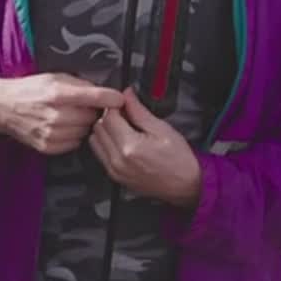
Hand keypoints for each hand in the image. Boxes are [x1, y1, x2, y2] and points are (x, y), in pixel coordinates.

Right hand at [0, 74, 124, 154]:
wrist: (3, 106)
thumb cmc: (31, 89)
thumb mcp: (54, 77)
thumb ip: (79, 84)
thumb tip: (103, 92)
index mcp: (58, 93)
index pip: (94, 97)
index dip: (111, 98)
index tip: (120, 99)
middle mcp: (56, 115)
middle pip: (93, 117)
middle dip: (93, 111)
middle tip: (85, 106)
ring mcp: (52, 133)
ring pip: (86, 131)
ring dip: (84, 124)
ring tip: (72, 116)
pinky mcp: (49, 147)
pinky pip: (75, 143)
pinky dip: (74, 135)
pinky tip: (64, 126)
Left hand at [89, 89, 201, 208]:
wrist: (185, 186)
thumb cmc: (179, 159)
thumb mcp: (162, 129)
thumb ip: (139, 111)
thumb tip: (127, 94)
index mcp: (130, 147)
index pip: (108, 117)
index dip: (115, 106)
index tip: (124, 104)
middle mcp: (118, 161)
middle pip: (98, 128)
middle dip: (108, 117)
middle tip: (125, 115)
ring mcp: (115, 171)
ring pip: (95, 141)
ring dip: (105, 131)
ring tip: (123, 129)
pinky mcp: (115, 177)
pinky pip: (100, 155)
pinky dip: (106, 144)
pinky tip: (121, 142)